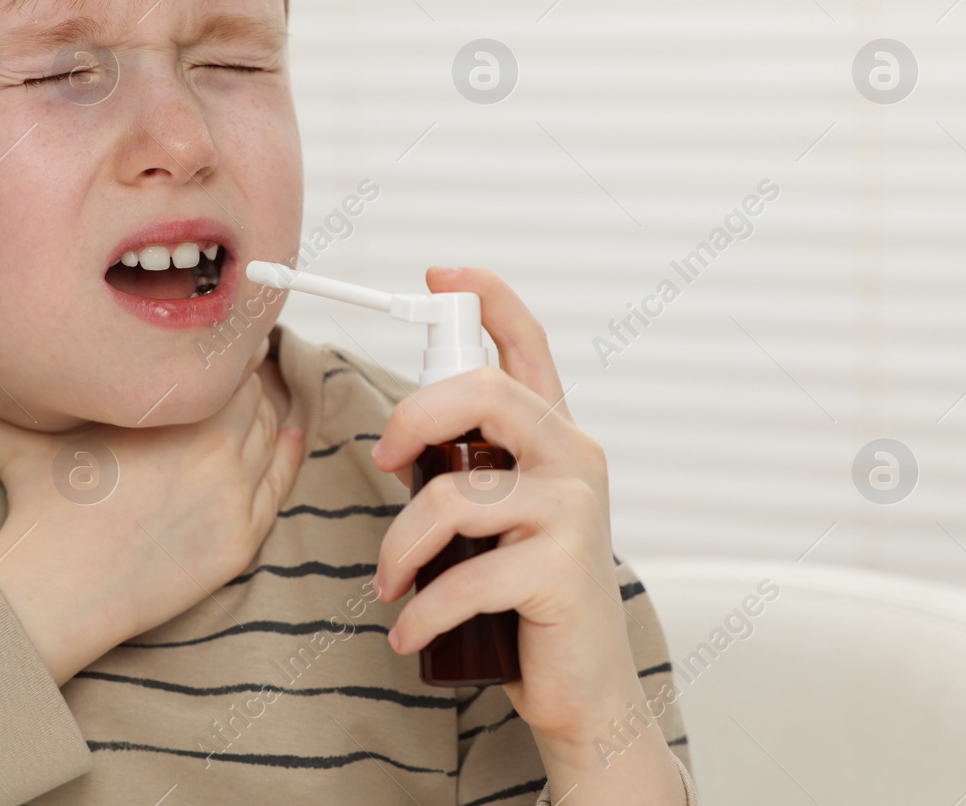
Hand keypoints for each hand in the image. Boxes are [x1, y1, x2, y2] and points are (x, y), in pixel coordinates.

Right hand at [0, 339, 305, 685]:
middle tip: (240, 374)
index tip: (218, 349)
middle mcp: (210, 447)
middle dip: (244, 384)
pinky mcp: (240, 539)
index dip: (221, 355)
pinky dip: (286, 458)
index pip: (219, 367)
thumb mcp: (18, 449)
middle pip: (251, 397)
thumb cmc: (45, 518)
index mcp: (167, 413)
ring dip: (267, 417)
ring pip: (268, 436)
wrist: (60, 591)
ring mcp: (231, 495)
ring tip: (259, 403)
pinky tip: (287, 439)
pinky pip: (279, 487)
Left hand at [368, 268, 681, 798]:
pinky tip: (409, 631)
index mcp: (555, 439)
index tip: (440, 274)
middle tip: (382, 460)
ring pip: (453, 494)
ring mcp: (573, 511)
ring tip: (392, 584)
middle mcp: (573, 459)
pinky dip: (421, 610)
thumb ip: (467, 469)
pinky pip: (463, 575)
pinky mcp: (562, 570)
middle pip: (483, 392)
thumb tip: (402, 437)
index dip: (487, 297)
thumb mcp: (498, 520)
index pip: (528, 346)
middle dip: (413, 416)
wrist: (583, 690)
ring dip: (402, 547)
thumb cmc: (528, 599)